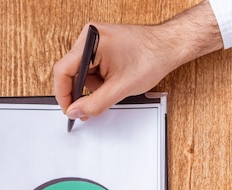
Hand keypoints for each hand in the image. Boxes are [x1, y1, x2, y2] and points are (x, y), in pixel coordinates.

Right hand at [53, 2, 222, 119]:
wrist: (168, 47)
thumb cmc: (151, 58)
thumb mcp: (120, 89)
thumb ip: (94, 104)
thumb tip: (75, 112)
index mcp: (92, 40)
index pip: (63, 70)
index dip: (64, 94)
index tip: (70, 110)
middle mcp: (90, 35)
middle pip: (70, 72)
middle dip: (81, 92)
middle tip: (90, 107)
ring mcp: (94, 39)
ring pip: (80, 72)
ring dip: (92, 87)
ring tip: (112, 87)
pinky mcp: (100, 44)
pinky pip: (89, 67)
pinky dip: (98, 80)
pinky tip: (112, 81)